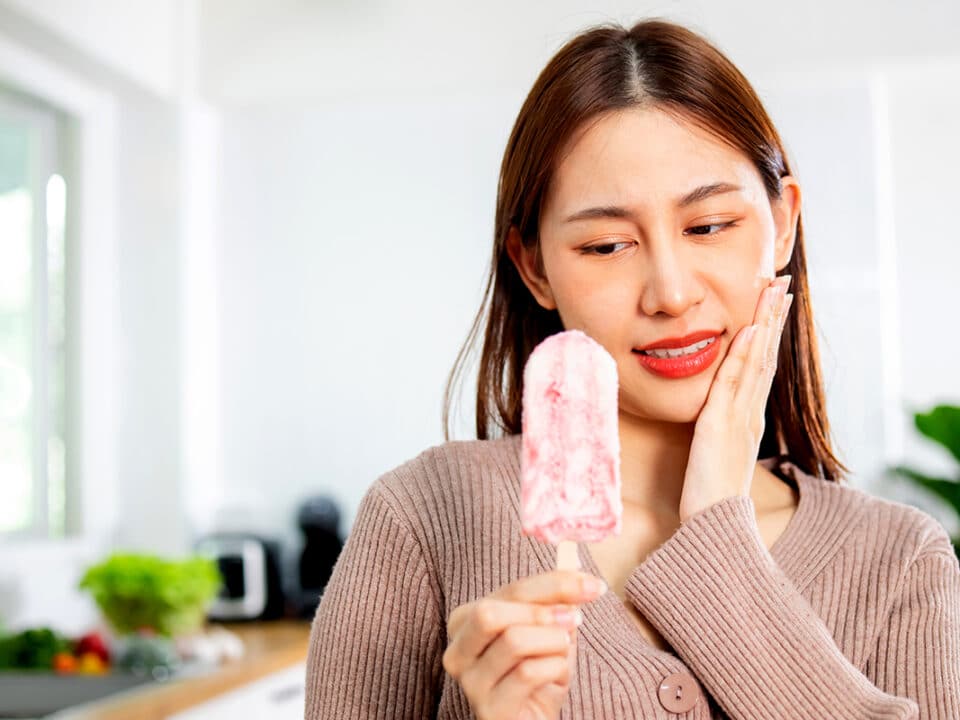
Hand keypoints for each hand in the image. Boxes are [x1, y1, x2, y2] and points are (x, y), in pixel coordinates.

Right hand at [442, 570, 605, 719]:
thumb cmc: (537, 674)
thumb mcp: (545, 629)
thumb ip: (553, 596)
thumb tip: (572, 555)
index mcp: (465, 621)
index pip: (510, 591)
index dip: (553, 583)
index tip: (592, 585)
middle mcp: (458, 651)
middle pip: (492, 612)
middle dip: (542, 611)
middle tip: (575, 618)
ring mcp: (470, 683)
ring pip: (513, 641)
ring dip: (553, 642)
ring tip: (563, 652)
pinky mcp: (489, 710)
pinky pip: (527, 674)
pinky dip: (554, 668)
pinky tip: (556, 676)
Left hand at [678, 275, 793, 522]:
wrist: (713, 525)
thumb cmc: (709, 495)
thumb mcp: (713, 452)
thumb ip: (716, 429)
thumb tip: (711, 414)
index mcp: (746, 417)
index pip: (760, 366)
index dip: (768, 334)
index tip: (773, 304)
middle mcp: (748, 412)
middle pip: (766, 356)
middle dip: (773, 318)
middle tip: (782, 284)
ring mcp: (738, 417)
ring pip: (756, 362)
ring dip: (765, 324)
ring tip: (773, 293)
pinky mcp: (721, 425)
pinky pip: (734, 382)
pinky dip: (744, 354)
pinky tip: (750, 329)